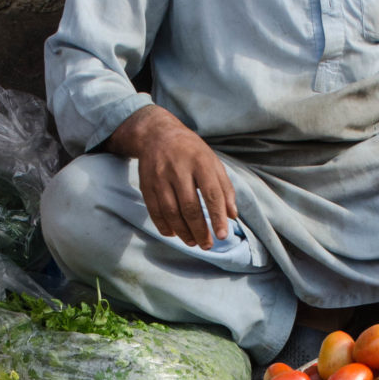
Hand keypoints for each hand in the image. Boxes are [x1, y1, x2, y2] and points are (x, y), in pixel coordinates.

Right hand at [107, 104, 237, 247]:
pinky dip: (164, 226)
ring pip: (171, 212)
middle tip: (207, 245)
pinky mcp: (146, 184)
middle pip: (190, 207)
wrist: (157, 134)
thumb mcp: (212, 162)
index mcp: (200, 161)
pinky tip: (174, 234)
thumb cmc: (191, 151)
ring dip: (183, 232)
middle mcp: (179, 169)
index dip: (217, 217)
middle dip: (200, 230)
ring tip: (193, 242)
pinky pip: (154, 211)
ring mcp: (160, 177)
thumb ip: (224, 188)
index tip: (222, 235)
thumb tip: (232, 215)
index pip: (211, 194)